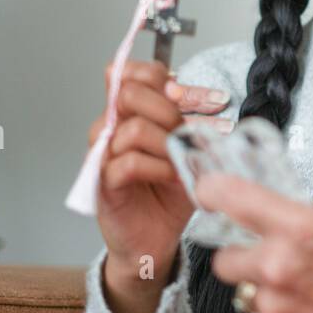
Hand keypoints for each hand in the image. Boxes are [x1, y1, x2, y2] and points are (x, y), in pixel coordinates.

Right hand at [89, 59, 229, 312]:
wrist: (156, 239)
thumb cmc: (168, 193)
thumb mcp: (187, 150)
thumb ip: (189, 120)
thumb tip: (210, 98)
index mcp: (129, 113)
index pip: (133, 73)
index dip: (166, 78)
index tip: (205, 100)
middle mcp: (111, 128)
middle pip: (129, 92)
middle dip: (168, 109)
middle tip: (185, 131)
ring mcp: (103, 154)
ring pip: (132, 129)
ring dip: (166, 144)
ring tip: (181, 162)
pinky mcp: (103, 182)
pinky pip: (128, 162)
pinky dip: (158, 167)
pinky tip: (172, 176)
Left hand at [196, 173, 312, 312]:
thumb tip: (286, 207)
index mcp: (300, 228)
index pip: (230, 199)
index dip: (213, 191)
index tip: (209, 192)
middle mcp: (278, 269)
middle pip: (224, 257)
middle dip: (245, 255)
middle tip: (274, 258)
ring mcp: (274, 310)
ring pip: (246, 292)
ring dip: (267, 290)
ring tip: (309, 292)